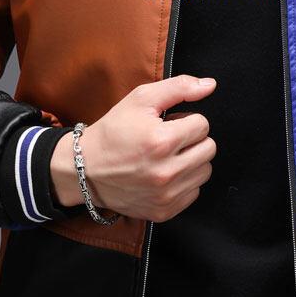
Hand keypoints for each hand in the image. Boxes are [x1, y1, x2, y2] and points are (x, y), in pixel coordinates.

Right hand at [49, 74, 216, 219]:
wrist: (85, 170)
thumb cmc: (113, 131)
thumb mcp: (141, 99)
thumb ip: (179, 87)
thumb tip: (210, 85)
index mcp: (161, 142)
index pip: (203, 125)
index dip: (186, 120)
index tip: (168, 125)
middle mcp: (166, 172)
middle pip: (209, 149)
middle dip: (192, 140)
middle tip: (169, 139)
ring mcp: (165, 195)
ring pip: (205, 171)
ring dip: (191, 161)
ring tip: (166, 157)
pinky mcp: (164, 211)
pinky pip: (194, 193)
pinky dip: (184, 182)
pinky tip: (163, 174)